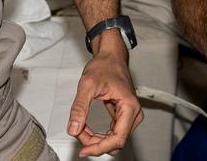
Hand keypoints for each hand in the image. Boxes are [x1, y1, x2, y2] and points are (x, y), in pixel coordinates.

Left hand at [67, 39, 142, 156]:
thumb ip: (79, 108)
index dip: (99, 148)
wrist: (110, 56)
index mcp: (129, 107)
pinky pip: (111, 133)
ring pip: (113, 140)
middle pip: (115, 142)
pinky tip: (86, 129)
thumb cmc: (104, 66)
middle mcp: (133, 113)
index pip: (117, 139)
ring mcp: (129, 115)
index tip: (84, 150)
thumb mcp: (87, 85)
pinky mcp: (122, 115)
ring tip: (80, 129)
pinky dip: (98, 135)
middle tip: (78, 132)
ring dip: (95, 140)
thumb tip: (73, 129)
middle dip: (95, 143)